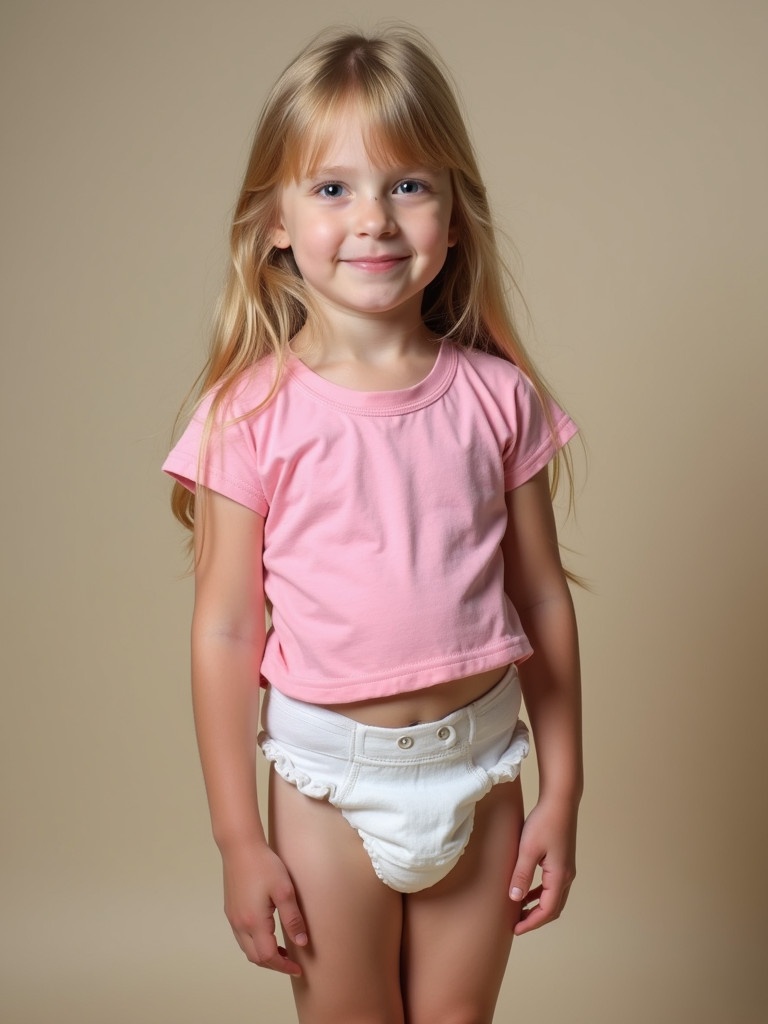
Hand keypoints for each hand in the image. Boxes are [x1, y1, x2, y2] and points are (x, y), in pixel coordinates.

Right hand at [221, 841, 308, 974]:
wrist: (240, 846)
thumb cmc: (264, 865)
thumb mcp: (284, 890)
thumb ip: (293, 918)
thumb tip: (301, 942)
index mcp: (254, 922)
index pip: (268, 956)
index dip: (284, 966)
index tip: (298, 968)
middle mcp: (240, 924)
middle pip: (255, 957)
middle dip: (274, 964)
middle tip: (291, 962)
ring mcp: (233, 917)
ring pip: (247, 948)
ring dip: (263, 954)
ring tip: (282, 950)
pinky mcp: (230, 910)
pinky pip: (242, 936)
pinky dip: (255, 943)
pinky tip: (267, 933)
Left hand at [508, 796, 577, 935]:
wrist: (560, 800)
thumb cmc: (544, 822)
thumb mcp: (528, 849)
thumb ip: (522, 875)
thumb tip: (514, 898)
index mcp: (559, 876)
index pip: (547, 910)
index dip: (531, 922)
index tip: (515, 929)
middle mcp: (566, 875)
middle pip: (553, 908)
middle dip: (535, 918)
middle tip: (516, 924)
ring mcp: (566, 868)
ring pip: (553, 897)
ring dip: (538, 906)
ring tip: (519, 910)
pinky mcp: (562, 860)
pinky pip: (552, 885)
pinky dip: (540, 893)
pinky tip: (526, 890)